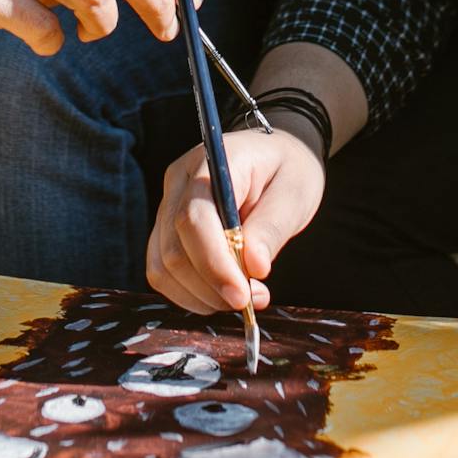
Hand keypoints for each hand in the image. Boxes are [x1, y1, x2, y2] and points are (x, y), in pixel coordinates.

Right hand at [147, 126, 325, 315]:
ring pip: (162, 265)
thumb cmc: (287, 170)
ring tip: (243, 297)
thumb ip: (271, 227)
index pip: (194, 218)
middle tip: (251, 300)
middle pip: (174, 248)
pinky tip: (222, 292)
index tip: (241, 296)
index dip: (213, 264)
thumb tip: (253, 268)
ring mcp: (167, 204)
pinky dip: (190, 293)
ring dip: (200, 296)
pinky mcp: (166, 228)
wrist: (275, 157)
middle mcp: (179, 181)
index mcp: (212, 163)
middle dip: (210, 286)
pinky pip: (163, 271)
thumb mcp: (294, 193)